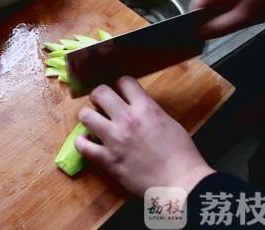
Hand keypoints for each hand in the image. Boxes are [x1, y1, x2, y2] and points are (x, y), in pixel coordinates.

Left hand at [74, 77, 213, 197]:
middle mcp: (127, 119)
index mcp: (146, 108)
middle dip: (98, 96)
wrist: (181, 183)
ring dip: (88, 117)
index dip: (120, 85)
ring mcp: (114, 139)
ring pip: (85, 115)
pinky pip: (82, 146)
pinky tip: (88, 142)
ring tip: (93, 123)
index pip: (123, 81)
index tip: (119, 92)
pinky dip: (82, 143)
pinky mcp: (107, 159)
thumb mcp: (169, 122)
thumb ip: (149, 111)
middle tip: (101, 104)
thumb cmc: (182, 155)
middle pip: (99, 92)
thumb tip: (137, 107)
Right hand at [191, 0, 264, 38]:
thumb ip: (217, 29)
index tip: (213, 35)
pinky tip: (249, 1)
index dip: (201, 27)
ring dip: (226, 9)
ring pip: (215, 0)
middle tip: (238, 21)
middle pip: (204, 6)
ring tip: (247, 9)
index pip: (193, 13)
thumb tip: (200, 35)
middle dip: (217, 17)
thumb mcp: (244, 18)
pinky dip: (232, 0)